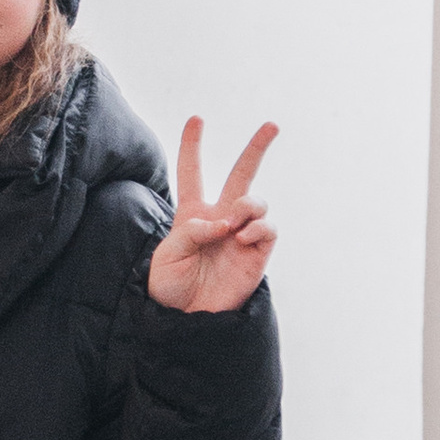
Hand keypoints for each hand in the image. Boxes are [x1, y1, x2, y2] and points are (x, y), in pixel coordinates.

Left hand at [147, 117, 277, 314]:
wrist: (188, 319)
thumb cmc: (170, 288)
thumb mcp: (167, 256)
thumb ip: (190, 232)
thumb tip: (222, 221)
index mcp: (191, 215)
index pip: (191, 173)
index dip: (192, 146)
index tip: (196, 119)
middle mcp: (220, 218)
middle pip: (241, 175)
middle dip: (257, 148)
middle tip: (272, 125)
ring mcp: (241, 234)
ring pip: (257, 201)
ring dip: (248, 205)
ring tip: (235, 225)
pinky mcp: (257, 253)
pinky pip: (268, 229)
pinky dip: (257, 228)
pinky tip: (242, 239)